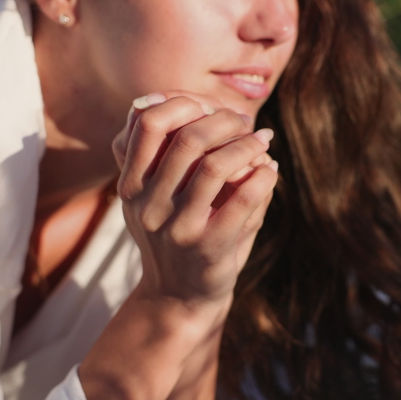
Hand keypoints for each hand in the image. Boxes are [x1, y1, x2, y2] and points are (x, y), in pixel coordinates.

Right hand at [112, 91, 277, 307]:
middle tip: (244, 121)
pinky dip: (263, 177)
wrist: (177, 299)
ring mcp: (179, 228)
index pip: (149, 121)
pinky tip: (269, 171)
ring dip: (247, 145)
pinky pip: (244, 200)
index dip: (185, 102)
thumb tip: (191, 100)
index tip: (210, 107)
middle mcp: (149, 205)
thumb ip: (160, 152)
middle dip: (224, 120)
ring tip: (262, 141)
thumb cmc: (172, 234)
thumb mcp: (151, 196)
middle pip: (188, 137)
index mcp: (131, 185)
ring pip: (216, 165)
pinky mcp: (211, 248)